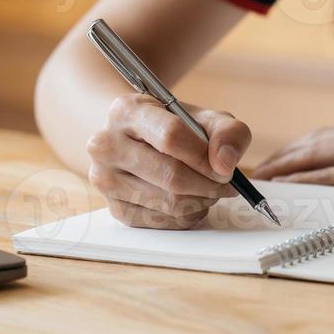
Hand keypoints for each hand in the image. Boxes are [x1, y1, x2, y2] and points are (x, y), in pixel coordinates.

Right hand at [85, 93, 245, 228]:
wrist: (138, 141)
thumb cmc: (174, 128)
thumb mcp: (205, 118)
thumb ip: (228, 132)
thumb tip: (225, 164)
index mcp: (126, 111)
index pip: (171, 137)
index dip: (205, 157)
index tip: (225, 168)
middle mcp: (106, 144)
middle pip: (171, 176)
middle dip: (208, 185)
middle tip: (225, 185)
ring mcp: (106, 179)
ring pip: (169, 203)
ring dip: (201, 201)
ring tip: (208, 190)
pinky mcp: (115, 209)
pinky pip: (163, 222)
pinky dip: (187, 215)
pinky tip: (190, 200)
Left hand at [248, 117, 333, 199]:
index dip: (305, 145)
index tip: (287, 154)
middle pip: (316, 141)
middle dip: (286, 154)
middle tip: (263, 166)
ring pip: (316, 155)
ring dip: (286, 165)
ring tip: (263, 177)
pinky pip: (331, 176)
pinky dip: (304, 180)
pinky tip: (288, 187)